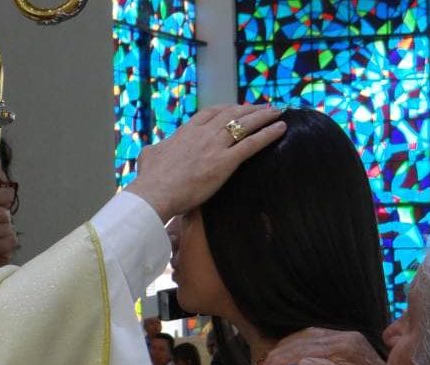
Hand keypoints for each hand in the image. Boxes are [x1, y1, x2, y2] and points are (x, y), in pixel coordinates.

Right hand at [126, 104, 285, 221]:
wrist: (155, 192)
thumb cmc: (150, 179)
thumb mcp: (148, 156)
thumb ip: (154, 149)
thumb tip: (151, 150)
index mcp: (185, 132)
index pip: (210, 113)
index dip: (226, 109)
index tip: (236, 108)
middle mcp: (203, 134)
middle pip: (231, 114)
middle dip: (249, 109)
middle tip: (264, 107)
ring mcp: (215, 146)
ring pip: (244, 124)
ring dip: (264, 116)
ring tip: (278, 111)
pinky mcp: (225, 162)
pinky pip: (251, 144)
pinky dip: (268, 134)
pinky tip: (281, 129)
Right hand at [262, 327, 384, 364]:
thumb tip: (303, 364)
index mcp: (344, 347)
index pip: (304, 350)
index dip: (281, 360)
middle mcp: (343, 336)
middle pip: (302, 340)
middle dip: (278, 353)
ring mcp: (343, 336)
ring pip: (305, 336)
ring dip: (284, 347)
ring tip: (269, 362)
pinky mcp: (344, 340)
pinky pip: (312, 337)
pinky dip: (295, 344)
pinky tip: (287, 354)